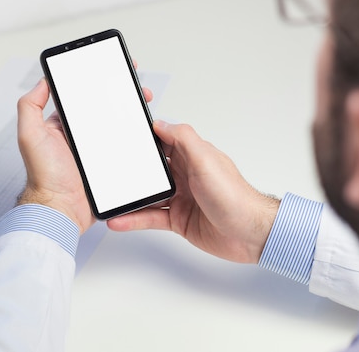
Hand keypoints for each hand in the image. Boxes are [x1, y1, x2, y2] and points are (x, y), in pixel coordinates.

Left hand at [15, 77, 153, 233]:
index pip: (84, 98)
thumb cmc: (44, 177)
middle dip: (124, 96)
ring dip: (134, 116)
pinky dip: (137, 140)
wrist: (62, 209)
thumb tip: (41, 81)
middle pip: (107, 110)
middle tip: (136, 88)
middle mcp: (82, 137)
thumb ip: (30, 106)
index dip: (99, 83)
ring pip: (120, 128)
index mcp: (65, 126)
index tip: (112, 71)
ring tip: (145, 104)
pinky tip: (146, 131)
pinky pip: (127, 149)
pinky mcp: (111, 164)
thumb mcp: (30, 136)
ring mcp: (98, 151)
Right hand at [107, 121, 279, 263]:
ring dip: (129, 196)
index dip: (146, 136)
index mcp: (193, 156)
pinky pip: (150, 217)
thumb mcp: (206, 161)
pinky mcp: (178, 220)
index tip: (124, 132)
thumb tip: (160, 124)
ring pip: (148, 194)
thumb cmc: (235, 197)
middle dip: (131, 167)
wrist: (250, 234)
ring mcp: (181, 198)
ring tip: (108, 197)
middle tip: (108, 167)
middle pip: (152, 168)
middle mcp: (186, 175)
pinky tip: (119, 220)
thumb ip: (183, 140)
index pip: (164, 140)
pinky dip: (134, 219)